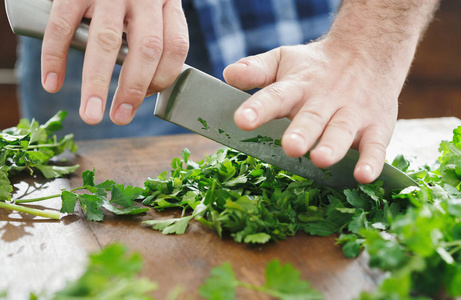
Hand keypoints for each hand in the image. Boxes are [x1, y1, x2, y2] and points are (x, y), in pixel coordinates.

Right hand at [41, 0, 188, 124]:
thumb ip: (152, 35)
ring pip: (106, 42)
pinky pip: (63, 26)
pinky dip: (55, 57)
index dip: (164, 78)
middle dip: (133, 90)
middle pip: (145, 49)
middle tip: (120, 118)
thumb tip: (144, 88)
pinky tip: (52, 83)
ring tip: (90, 114)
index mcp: (167, 2)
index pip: (176, 47)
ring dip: (96, 83)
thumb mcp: (152, 6)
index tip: (147, 99)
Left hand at [223, 39, 401, 183]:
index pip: (276, 95)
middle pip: (312, 117)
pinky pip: (376, 144)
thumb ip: (257, 69)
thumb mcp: (284, 59)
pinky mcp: (376, 126)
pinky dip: (372, 161)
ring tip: (321, 159)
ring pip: (342, 131)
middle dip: (302, 132)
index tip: (242, 120)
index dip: (259, 108)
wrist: (368, 49)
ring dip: (333, 146)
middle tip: (290, 147)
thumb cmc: (316, 65)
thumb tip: (227, 75)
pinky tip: (364, 176)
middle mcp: (324, 100)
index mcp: (297, 86)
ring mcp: (352, 113)